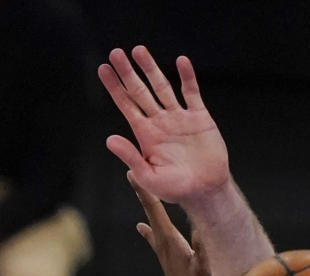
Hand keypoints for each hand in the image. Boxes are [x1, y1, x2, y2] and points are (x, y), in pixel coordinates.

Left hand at [99, 46, 229, 202]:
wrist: (206, 191)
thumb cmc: (177, 189)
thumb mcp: (149, 178)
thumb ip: (131, 157)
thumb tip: (109, 140)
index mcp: (146, 134)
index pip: (126, 105)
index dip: (114, 87)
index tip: (103, 69)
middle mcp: (160, 122)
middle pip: (140, 91)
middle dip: (128, 73)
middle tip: (115, 53)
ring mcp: (179, 117)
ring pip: (162, 87)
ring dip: (151, 69)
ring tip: (139, 50)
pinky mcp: (199, 117)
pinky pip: (192, 93)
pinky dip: (188, 77)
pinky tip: (182, 61)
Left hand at [130, 179, 215, 275]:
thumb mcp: (206, 268)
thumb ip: (203, 246)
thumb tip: (199, 222)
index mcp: (172, 245)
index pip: (156, 213)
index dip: (145, 193)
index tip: (132, 174)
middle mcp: (165, 249)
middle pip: (151, 215)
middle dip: (144, 194)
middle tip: (131, 174)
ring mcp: (166, 257)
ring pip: (153, 225)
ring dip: (148, 209)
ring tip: (138, 193)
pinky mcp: (170, 264)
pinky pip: (157, 238)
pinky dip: (150, 228)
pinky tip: (142, 228)